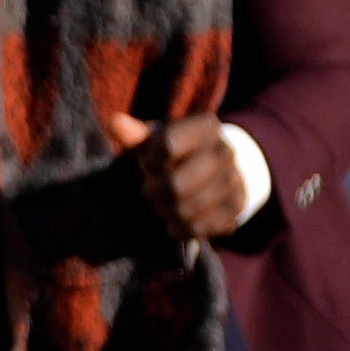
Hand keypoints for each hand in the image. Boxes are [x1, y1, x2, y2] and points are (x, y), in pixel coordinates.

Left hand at [100, 105, 255, 240]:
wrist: (215, 170)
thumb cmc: (176, 152)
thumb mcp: (157, 139)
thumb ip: (136, 134)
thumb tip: (114, 122)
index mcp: (206, 126)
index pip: (167, 145)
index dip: (151, 160)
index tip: (150, 163)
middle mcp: (225, 151)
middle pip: (175, 185)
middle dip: (154, 193)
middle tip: (150, 192)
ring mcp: (234, 180)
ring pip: (186, 210)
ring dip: (166, 212)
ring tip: (163, 205)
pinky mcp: (235, 208)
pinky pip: (199, 228)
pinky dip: (180, 228)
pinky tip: (175, 219)